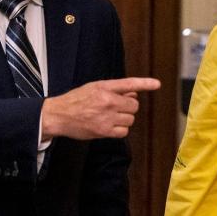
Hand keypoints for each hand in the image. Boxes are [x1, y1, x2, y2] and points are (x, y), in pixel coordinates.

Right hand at [41, 77, 159, 139]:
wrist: (59, 115)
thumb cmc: (76, 101)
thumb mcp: (94, 88)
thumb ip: (115, 90)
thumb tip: (134, 94)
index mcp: (104, 87)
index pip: (129, 84)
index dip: (145, 83)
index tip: (157, 84)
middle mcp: (107, 101)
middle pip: (134, 105)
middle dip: (128, 107)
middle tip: (116, 108)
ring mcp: (106, 117)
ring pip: (130, 119)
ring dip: (124, 119)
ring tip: (110, 117)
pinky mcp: (104, 131)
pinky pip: (124, 132)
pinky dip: (120, 130)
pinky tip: (109, 126)